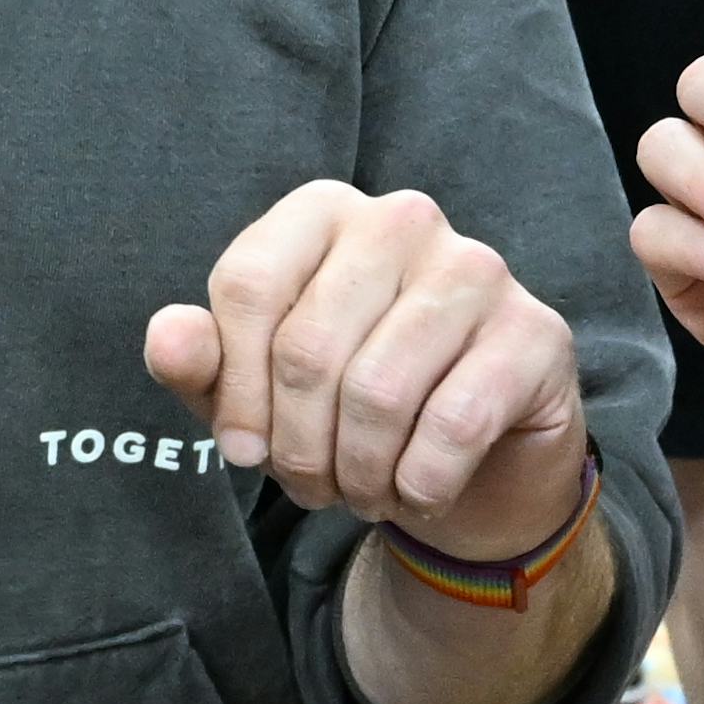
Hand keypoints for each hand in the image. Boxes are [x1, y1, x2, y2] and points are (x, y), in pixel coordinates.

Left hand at [143, 180, 592, 567]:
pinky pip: (453, 426)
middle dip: (297, 448)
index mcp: (323, 213)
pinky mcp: (535, 332)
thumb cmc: (348, 409)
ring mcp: (476, 270)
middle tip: (312, 486)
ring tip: (362, 490)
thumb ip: (204, 362)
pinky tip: (418, 489)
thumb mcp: (257, 391)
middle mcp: (402, 221)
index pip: (248, 285)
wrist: (474, 462)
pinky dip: (420, 484)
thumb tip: (168, 336)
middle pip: (308, 348)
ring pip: (378, 392)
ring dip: (359, 473)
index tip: (243, 449)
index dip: (234, 389)